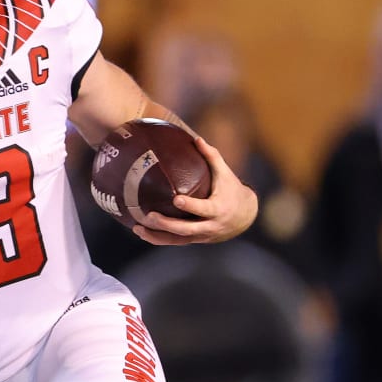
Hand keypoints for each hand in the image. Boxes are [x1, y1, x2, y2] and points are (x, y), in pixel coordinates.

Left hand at [134, 135, 257, 244]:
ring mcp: (201, 235)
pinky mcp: (194, 239)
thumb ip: (212, 157)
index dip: (190, 205)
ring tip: (137, 228)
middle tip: (149, 215)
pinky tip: (142, 232)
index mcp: (218, 208)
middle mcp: (210, 225)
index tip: (176, 199)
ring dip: (157, 236)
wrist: (244, 216)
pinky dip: (158, 239)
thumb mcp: (225, 174)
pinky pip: (175, 242)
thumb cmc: (231, 190)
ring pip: (177, 239)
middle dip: (167, 224)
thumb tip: (196, 138)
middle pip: (186, 228)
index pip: (204, 209)